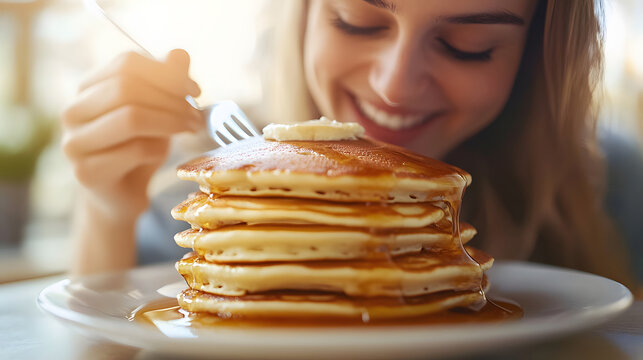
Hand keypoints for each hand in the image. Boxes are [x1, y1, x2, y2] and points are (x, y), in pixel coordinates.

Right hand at [62, 49, 201, 222]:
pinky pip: (133, 151)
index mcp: (88, 87)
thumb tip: (180, 54)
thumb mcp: (157, 111)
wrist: (120, 195)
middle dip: (170, 99)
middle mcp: (73, 111)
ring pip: (130, 118)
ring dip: (170, 122)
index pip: (126, 64)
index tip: (195, 90)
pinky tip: (165, 155)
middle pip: (126, 88)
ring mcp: (75, 142)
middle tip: (196, 115)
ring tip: (191, 129)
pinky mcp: (86, 172)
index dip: (166, 73)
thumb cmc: (139, 148)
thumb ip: (167, 82)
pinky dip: (158, 150)